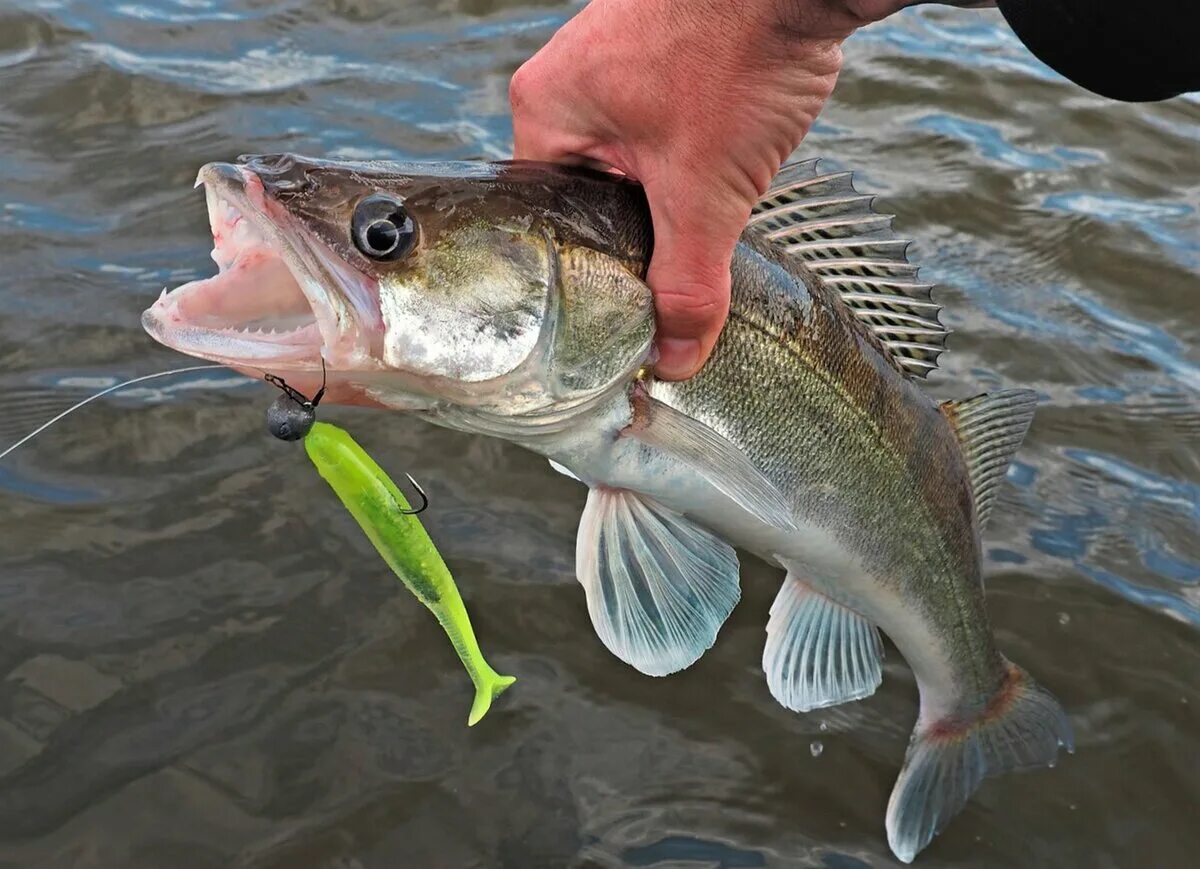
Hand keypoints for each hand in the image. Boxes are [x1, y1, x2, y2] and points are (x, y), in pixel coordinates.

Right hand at [511, 0, 898, 378]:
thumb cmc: (735, 51)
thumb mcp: (705, 192)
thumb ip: (686, 285)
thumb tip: (672, 361)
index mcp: (546, 111)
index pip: (546, 221)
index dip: (587, 271)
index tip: (620, 308)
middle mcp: (570, 83)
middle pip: (588, 197)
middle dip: (636, 233)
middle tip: (670, 265)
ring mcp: (616, 62)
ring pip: (631, 165)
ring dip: (670, 195)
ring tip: (703, 207)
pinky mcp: (665, 54)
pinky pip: (663, 129)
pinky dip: (693, 156)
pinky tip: (725, 162)